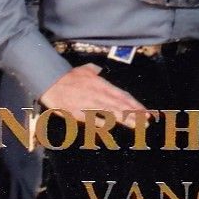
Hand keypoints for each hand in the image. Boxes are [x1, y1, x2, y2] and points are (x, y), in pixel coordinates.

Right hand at [39, 64, 153, 129]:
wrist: (50, 82)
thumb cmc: (67, 77)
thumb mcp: (84, 70)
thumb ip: (94, 71)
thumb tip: (99, 70)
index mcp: (101, 85)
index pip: (122, 95)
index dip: (135, 104)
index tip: (145, 110)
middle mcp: (98, 95)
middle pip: (120, 105)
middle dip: (135, 113)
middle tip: (148, 120)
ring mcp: (89, 105)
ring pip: (111, 113)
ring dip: (125, 119)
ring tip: (137, 125)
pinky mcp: (79, 114)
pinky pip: (93, 120)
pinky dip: (103, 125)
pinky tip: (112, 129)